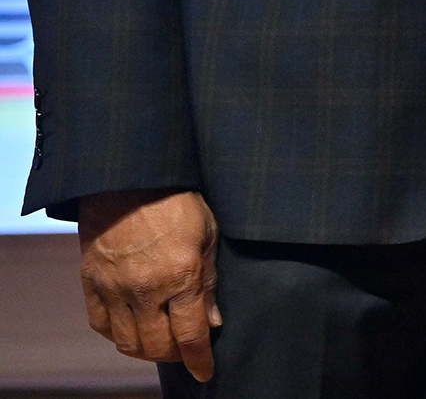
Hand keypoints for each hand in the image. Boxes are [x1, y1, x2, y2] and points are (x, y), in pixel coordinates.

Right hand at [78, 188, 219, 377]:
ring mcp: (113, 287)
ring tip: (160, 343)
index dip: (199, 359)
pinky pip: (100, 324)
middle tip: (185, 351)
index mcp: (180, 275)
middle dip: (174, 355)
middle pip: (156, 345)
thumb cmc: (178, 200)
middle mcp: (144, 289)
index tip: (206, 371)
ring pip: (126, 342)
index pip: (190, 334)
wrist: (129, 177)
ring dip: (145, 350)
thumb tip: (213, 321)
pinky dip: (116, 334)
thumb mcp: (209, 234)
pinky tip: (132, 328)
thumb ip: (209, 280)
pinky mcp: (90, 281)